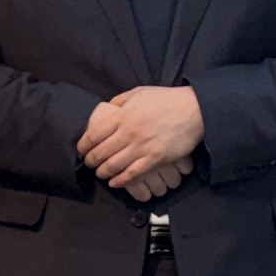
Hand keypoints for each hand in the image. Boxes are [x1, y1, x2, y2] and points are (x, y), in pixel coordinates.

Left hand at [78, 85, 204, 194]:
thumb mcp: (139, 92)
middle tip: (88, 164)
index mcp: (123, 115)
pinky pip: (132, 174)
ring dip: (102, 172)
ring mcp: (141, 147)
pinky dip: (120, 181)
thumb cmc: (166, 99)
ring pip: (113, 165)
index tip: (81, 150)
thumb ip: (120, 101)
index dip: (83, 145)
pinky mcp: (155, 159)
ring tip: (100, 173)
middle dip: (90, 161)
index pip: (93, 134)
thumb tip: (107, 108)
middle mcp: (128, 132)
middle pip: (100, 152)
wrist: (195, 110)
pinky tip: (114, 183)